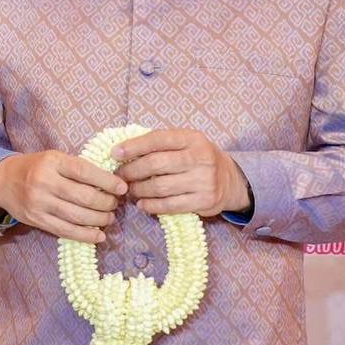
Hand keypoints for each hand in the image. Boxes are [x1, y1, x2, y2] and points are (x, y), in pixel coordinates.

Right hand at [0, 150, 126, 243]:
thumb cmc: (35, 168)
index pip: (84, 171)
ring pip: (78, 216)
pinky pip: (66, 231)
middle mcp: (44, 181)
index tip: (122, 188)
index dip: (107, 181)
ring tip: (109, 217)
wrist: (3, 181)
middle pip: (84, 197)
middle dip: (106, 203)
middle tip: (115, 204)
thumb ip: (78, 168)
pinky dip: (86, 235)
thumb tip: (111, 183)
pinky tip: (99, 235)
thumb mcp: (54, 159)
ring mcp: (39, 202)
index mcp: (51, 161)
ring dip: (100, 219)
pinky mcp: (36, 220)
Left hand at [113, 128, 250, 217]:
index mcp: (192, 138)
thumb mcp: (183, 143)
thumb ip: (158, 144)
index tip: (114, 153)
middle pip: (155, 164)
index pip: (157, 139)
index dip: (133, 146)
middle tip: (120, 176)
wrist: (230, 180)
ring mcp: (204, 181)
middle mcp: (200, 158)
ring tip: (130, 189)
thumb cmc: (196, 158)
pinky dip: (151, 205)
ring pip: (160, 187)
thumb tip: (121, 150)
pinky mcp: (205, 201)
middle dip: (131, 171)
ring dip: (139, 189)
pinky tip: (142, 203)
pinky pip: (170, 206)